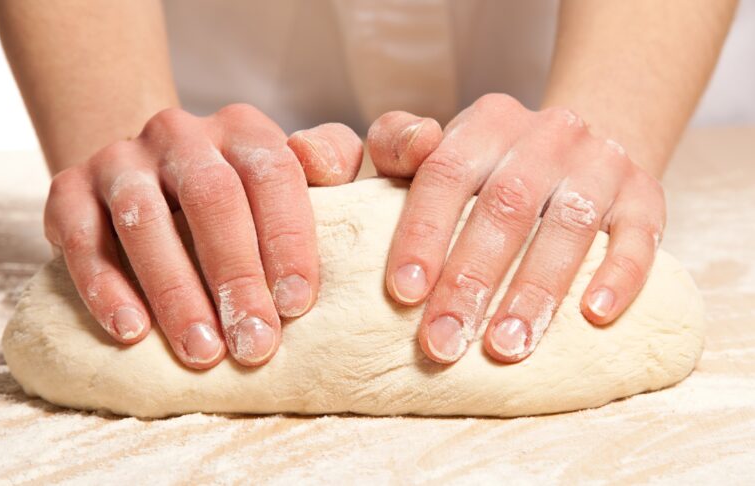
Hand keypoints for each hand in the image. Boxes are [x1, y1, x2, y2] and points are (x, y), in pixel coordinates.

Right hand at [44, 104, 361, 368]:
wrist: (150, 175)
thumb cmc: (239, 193)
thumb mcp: (291, 172)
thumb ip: (329, 162)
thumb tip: (326, 167)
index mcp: (242, 129)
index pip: (273, 174)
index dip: (287, 239)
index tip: (296, 305)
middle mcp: (180, 134)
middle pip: (211, 198)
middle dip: (235, 276)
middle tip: (254, 344)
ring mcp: (121, 159)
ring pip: (144, 220)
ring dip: (175, 292)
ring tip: (202, 351)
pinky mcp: (69, 188)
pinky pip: (80, 238)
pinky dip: (105, 288)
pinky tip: (132, 332)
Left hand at [368, 94, 664, 363]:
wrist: (580, 150)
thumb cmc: (494, 167)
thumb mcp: (445, 150)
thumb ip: (396, 150)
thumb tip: (355, 153)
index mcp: (485, 123)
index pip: (444, 173)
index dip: (422, 234)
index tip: (403, 295)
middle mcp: (545, 134)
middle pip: (504, 206)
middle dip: (470, 280)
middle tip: (443, 344)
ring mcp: (600, 162)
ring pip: (568, 225)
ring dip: (535, 291)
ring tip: (506, 348)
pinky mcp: (645, 193)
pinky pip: (639, 234)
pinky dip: (619, 276)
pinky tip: (595, 318)